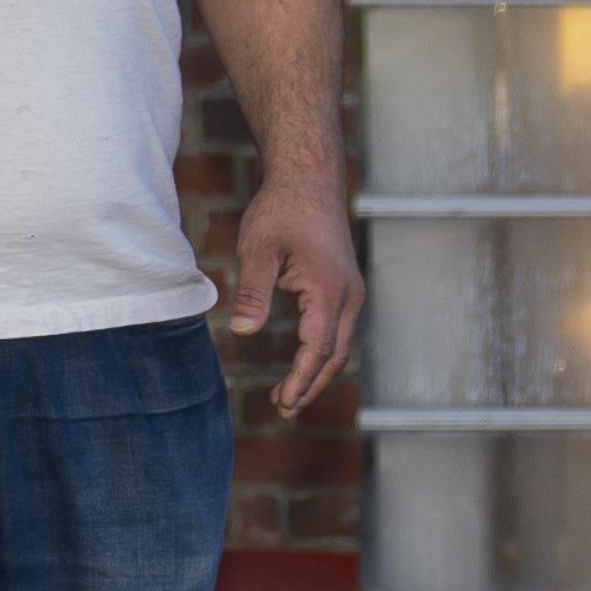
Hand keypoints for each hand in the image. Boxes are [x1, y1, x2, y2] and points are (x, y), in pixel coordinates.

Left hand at [225, 174, 360, 413]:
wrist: (309, 180)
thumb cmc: (281, 211)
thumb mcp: (258, 249)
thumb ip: (252, 292)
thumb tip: (240, 332)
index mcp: (329, 291)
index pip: (319, 348)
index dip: (302, 379)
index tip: (285, 402)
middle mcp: (349, 296)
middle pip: (336, 354)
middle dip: (312, 384)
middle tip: (284, 410)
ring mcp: (350, 291)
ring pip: (341, 344)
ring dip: (318, 371)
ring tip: (290, 396)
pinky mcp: (344, 286)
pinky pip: (338, 329)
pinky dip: (323, 351)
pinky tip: (304, 362)